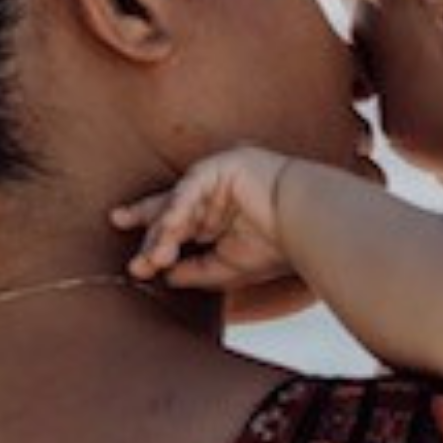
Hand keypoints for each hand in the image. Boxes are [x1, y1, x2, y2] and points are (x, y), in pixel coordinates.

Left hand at [111, 146, 292, 290]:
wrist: (307, 226)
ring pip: (178, 204)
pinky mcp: (221, 165)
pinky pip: (191, 187)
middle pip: (169, 213)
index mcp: (216, 217)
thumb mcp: (225, 267)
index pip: (177, 226)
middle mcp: (213, 196)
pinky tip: (169, 230)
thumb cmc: (275, 246)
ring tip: (155, 259)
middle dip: (149, 235)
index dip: (154, 242)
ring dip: (164, 233)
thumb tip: (164, 276)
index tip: (137, 266)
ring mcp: (216, 178)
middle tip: (135, 259)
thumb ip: (194, 270)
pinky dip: (179, 209)